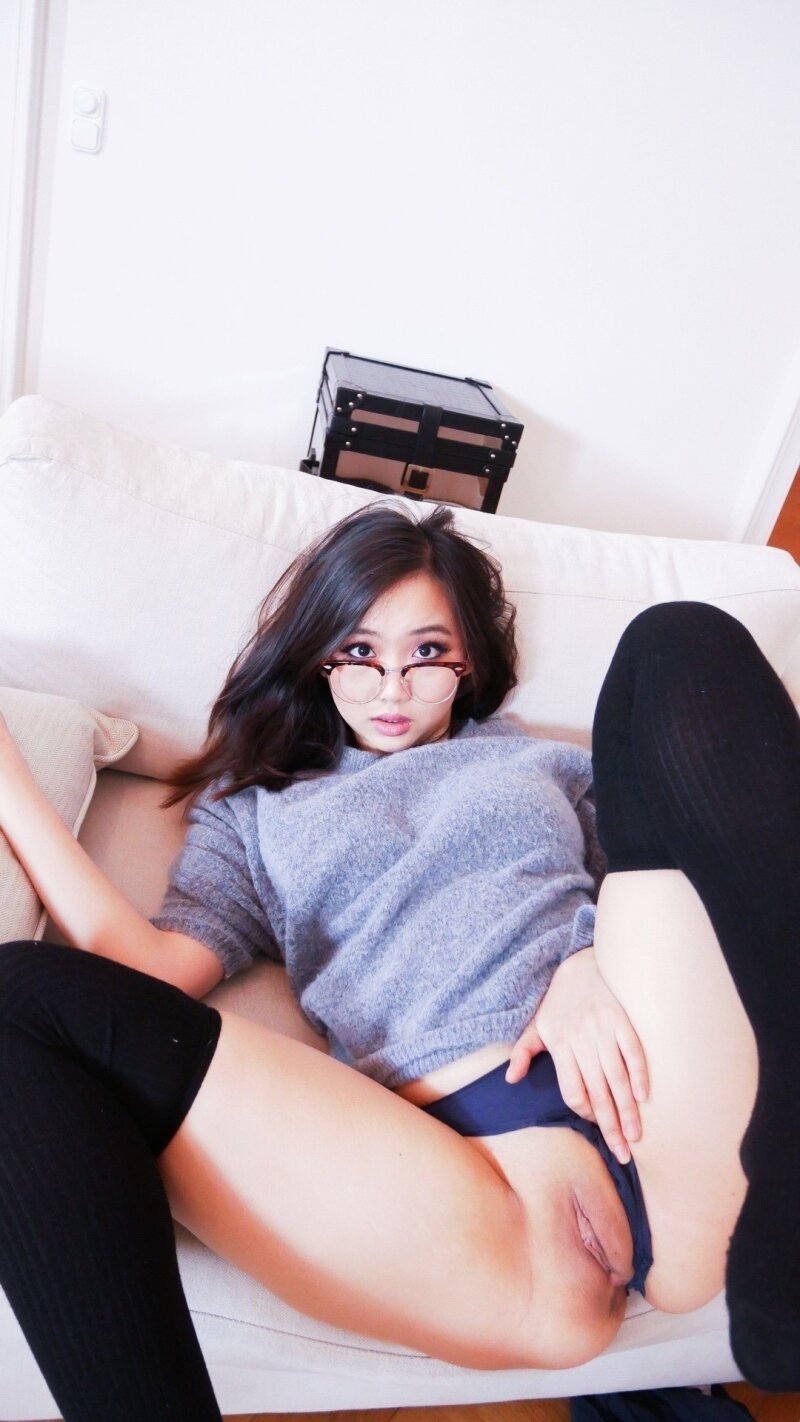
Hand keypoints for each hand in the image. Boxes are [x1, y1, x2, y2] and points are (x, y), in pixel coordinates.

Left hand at [505, 946, 648, 1164]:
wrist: (582, 964)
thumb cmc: (559, 1001)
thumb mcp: (536, 1025)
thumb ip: (523, 1052)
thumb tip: (510, 1080)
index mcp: (560, 1045)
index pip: (573, 1091)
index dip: (584, 1111)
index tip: (595, 1124)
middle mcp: (582, 1040)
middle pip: (597, 1092)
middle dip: (610, 1126)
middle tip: (622, 1153)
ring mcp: (604, 1030)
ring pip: (617, 1078)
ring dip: (628, 1110)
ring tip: (635, 1136)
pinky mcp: (623, 1020)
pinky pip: (633, 1052)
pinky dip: (639, 1074)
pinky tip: (644, 1096)